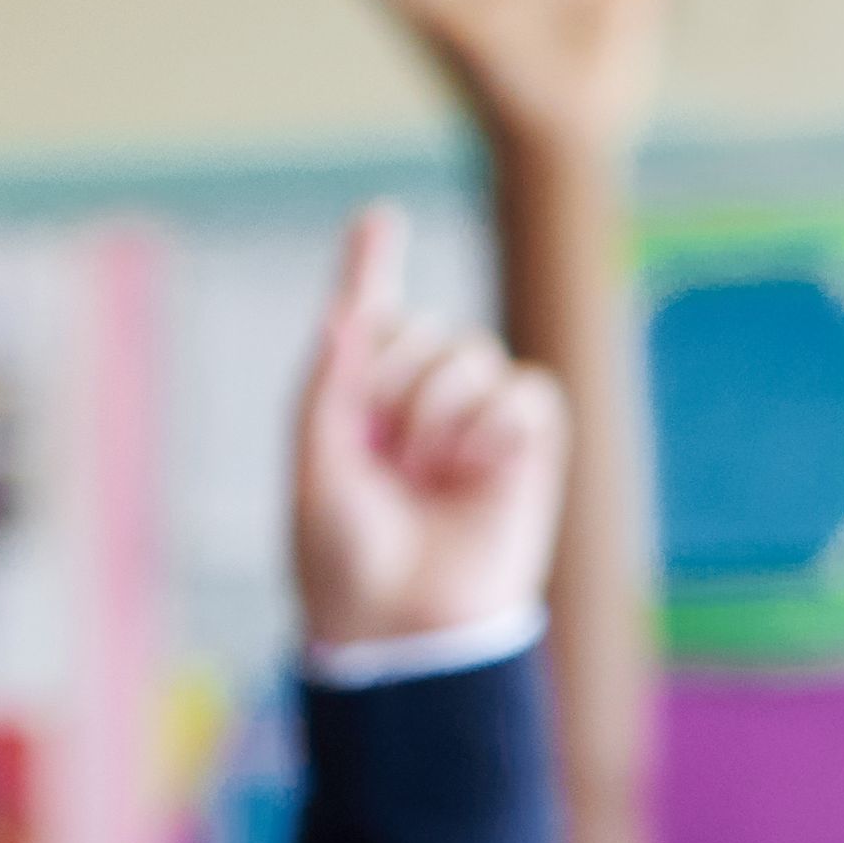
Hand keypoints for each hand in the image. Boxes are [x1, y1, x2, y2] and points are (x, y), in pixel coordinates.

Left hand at [292, 203, 570, 657]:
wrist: (403, 622)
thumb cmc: (345, 556)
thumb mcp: (316, 470)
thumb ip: (326, 388)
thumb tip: (341, 312)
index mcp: (356, 402)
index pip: (368, 321)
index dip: (372, 268)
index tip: (376, 219)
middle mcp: (417, 398)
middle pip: (422, 328)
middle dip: (395, 379)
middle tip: (384, 452)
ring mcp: (475, 415)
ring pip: (471, 352)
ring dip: (439, 409)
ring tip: (425, 473)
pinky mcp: (527, 437)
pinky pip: (521, 389)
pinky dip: (493, 424)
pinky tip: (473, 470)